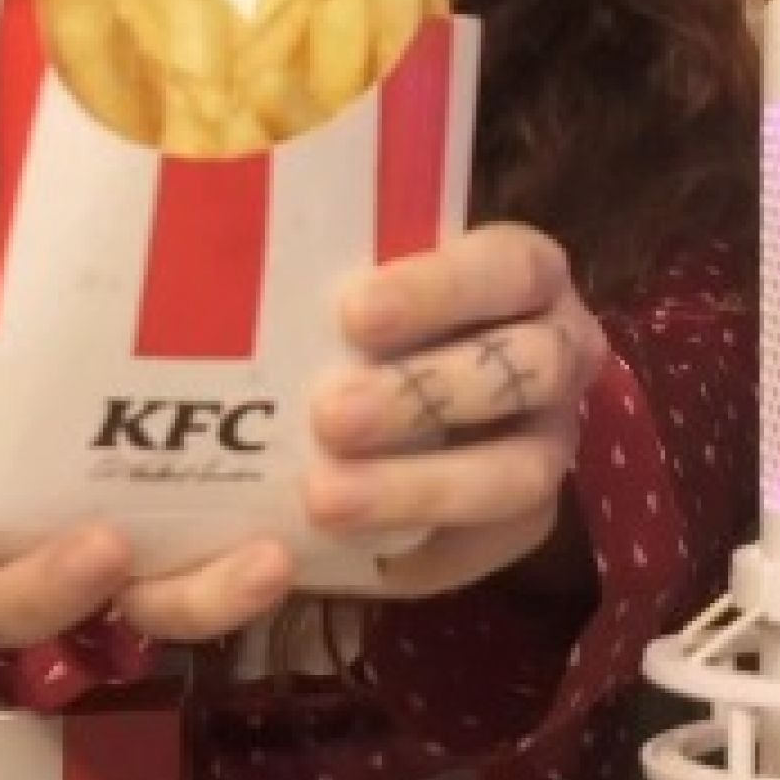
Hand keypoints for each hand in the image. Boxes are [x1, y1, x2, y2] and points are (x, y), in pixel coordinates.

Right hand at [0, 58, 304, 646]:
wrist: (292, 350)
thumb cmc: (148, 278)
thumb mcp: (95, 201)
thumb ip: (25, 143)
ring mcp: (41, 543)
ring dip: (40, 584)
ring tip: (108, 538)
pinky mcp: (145, 587)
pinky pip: (156, 620)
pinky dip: (202, 598)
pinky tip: (260, 555)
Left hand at [303, 222, 607, 597]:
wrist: (373, 412)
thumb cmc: (352, 320)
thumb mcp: (347, 278)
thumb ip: (313, 262)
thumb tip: (219, 227)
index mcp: (524, 275)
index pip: (510, 267)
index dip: (442, 290)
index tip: (353, 313)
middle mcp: (560, 353)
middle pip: (530, 369)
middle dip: (429, 394)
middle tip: (331, 415)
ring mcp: (552, 439)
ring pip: (520, 471)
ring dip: (421, 486)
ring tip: (325, 498)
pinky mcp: (528, 517)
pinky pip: (494, 544)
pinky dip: (424, 550)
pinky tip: (353, 552)